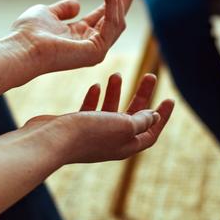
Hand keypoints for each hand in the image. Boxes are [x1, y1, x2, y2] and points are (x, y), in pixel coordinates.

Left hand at [10, 0, 146, 72]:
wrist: (21, 48)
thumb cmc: (28, 33)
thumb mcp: (47, 13)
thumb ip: (63, 9)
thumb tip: (77, 4)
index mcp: (80, 36)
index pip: (104, 15)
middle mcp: (91, 45)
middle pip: (117, 17)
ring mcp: (96, 51)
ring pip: (117, 20)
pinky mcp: (97, 52)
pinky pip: (112, 23)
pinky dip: (111, 3)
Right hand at [24, 73, 173, 163]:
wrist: (50, 141)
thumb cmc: (88, 134)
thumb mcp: (123, 125)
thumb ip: (140, 120)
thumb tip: (153, 116)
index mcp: (126, 145)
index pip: (151, 132)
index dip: (162, 117)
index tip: (169, 98)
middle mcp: (111, 142)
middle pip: (134, 118)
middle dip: (142, 96)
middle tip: (149, 75)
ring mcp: (92, 135)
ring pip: (111, 111)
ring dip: (117, 92)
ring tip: (117, 74)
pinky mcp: (75, 127)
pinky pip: (90, 111)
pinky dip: (96, 98)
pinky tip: (96, 86)